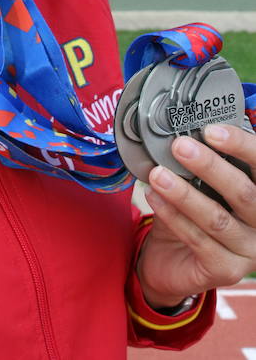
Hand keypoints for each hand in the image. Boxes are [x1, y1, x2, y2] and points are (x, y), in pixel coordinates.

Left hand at [137, 124, 255, 308]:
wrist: (171, 259)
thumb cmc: (190, 213)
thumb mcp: (197, 184)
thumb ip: (199, 164)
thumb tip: (181, 133)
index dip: (242, 146)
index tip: (212, 131)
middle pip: (243, 193)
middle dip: (210, 167)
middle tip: (180, 147)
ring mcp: (248, 250)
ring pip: (217, 218)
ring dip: (184, 194)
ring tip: (158, 174)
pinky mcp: (227, 270)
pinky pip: (198, 240)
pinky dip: (173, 215)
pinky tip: (154, 197)